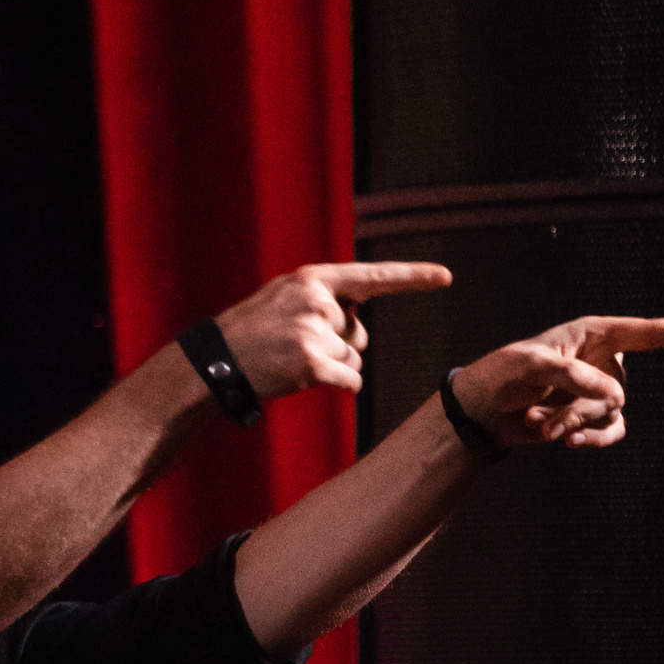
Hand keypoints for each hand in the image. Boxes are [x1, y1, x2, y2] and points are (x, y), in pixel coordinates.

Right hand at [215, 262, 453, 401]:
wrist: (217, 360)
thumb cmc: (254, 333)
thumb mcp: (286, 299)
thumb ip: (326, 302)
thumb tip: (359, 331)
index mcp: (314, 278)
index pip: (373, 277)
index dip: (413, 278)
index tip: (447, 278)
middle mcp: (319, 299)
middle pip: (360, 333)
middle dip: (339, 345)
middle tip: (296, 346)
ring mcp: (315, 330)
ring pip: (355, 358)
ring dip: (333, 368)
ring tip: (293, 360)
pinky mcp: (313, 362)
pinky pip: (351, 380)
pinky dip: (339, 386)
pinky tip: (305, 379)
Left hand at [451, 315, 663, 449]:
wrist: (482, 410)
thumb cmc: (502, 374)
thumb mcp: (533, 366)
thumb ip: (576, 377)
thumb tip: (618, 397)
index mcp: (594, 333)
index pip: (648, 332)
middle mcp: (604, 360)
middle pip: (618, 389)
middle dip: (581, 408)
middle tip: (542, 416)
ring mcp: (599, 390)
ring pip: (611, 414)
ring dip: (576, 425)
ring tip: (542, 428)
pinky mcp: (591, 417)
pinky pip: (611, 432)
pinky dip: (591, 440)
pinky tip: (567, 443)